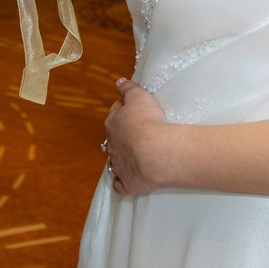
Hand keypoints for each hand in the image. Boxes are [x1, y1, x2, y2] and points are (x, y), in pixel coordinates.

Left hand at [102, 77, 170, 195]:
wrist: (155, 152)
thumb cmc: (148, 122)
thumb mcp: (139, 97)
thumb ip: (128, 88)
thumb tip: (119, 82)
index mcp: (113, 123)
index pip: (115, 113)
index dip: (123, 110)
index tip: (131, 109)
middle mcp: (113, 145)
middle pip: (114, 137)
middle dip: (122, 135)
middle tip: (135, 133)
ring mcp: (119, 165)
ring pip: (116, 160)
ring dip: (121, 157)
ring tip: (133, 156)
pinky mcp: (127, 183)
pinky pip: (120, 185)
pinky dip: (122, 182)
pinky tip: (125, 181)